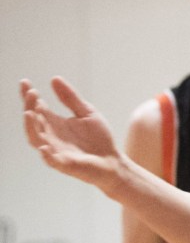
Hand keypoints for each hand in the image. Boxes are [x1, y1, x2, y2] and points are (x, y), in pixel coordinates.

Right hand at [21, 77, 122, 193]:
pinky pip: (52, 160)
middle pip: (34, 121)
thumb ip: (70, 98)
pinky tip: (43, 147)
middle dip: (30, 107)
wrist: (111, 160)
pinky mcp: (64, 164)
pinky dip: (46, 154)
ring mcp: (55, 150)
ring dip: (31, 127)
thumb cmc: (97, 138)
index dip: (29, 96)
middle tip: (31, 92)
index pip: (37, 108)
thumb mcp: (86, 112)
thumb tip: (54, 78)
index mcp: (55, 123)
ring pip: (37, 139)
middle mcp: (50, 136)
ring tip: (29, 112)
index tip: (24, 82)